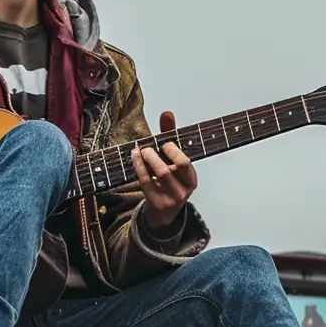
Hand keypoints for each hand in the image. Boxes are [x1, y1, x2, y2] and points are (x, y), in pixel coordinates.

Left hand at [134, 109, 196, 230]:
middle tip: (150, 147)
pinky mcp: (156, 202)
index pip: (187, 161)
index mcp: (191, 178)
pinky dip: (138, 166)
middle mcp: (185, 189)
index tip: (164, 143)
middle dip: (166, 152)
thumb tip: (167, 114)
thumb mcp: (172, 161)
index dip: (174, 149)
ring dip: (149, 158)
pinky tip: (134, 156)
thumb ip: (170, 136)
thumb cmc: (168, 181)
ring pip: (162, 173)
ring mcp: (171, 197)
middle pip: (180, 165)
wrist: (163, 212)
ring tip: (141, 150)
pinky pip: (146, 181)